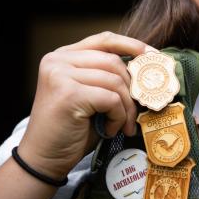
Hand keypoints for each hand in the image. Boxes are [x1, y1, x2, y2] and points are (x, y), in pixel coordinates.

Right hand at [17, 31, 155, 179]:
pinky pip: (111, 99)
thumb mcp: (90, 94)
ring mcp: (60, 75)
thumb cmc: (72, 129)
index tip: (153, 56)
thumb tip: (146, 68)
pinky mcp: (69, 94)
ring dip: (126, 107)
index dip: (132, 45)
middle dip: (132, 88)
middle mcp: (58, 61)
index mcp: (63, 56)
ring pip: (115, 81)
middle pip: (113, 62)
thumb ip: (107, 76)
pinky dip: (118, 116)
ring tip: (122, 124)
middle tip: (137, 110)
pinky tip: (111, 129)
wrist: (44, 159)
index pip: (104, 40)